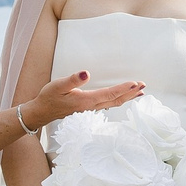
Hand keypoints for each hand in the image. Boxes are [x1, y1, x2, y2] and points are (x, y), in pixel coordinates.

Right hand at [29, 69, 147, 125]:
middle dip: (130, 93)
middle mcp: (90, 107)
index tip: (135, 83)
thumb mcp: (58, 85)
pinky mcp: (89, 109)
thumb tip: (86, 73)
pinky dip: (119, 100)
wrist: (42, 112)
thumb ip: (72, 79)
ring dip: (127, 98)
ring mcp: (90, 109)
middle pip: (115, 100)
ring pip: (113, 104)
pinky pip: (108, 105)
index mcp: (85, 100)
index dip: (123, 89)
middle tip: (143, 86)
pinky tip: (123, 98)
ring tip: (139, 92)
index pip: (109, 94)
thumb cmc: (48, 97)